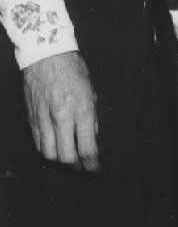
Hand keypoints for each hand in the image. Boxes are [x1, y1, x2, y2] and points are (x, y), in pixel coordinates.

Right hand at [23, 51, 98, 171]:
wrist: (46, 55)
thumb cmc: (73, 70)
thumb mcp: (92, 92)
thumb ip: (92, 118)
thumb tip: (92, 138)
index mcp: (82, 110)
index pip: (87, 148)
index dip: (92, 164)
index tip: (96, 170)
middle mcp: (62, 118)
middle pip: (66, 157)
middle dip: (77, 168)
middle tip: (83, 169)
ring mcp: (44, 119)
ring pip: (49, 154)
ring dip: (60, 162)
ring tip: (70, 163)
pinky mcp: (32, 118)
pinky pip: (38, 143)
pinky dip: (46, 152)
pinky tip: (54, 151)